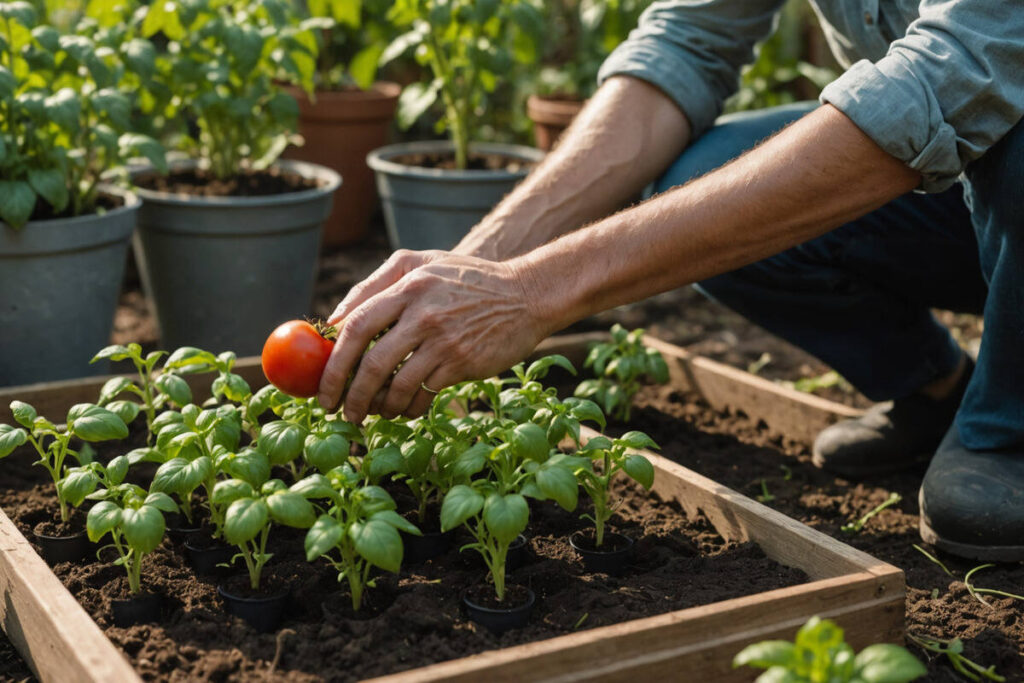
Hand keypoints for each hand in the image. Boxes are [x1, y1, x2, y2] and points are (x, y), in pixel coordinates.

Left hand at [317, 249, 548, 422]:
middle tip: (335, 410)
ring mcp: (444, 340)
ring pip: (396, 385)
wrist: (527, 295)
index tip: (321, 379)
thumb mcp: (424, 263)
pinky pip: (424, 394)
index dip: (333, 358)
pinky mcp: (463, 363)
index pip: (356, 324)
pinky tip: (403, 409)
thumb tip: (335, 319)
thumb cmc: (468, 280)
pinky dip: (408, 408)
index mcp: (408, 285)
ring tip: (370, 414)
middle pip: (370, 362)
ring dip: (377, 407)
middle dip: (347, 392)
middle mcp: (424, 312)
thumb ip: (378, 283)